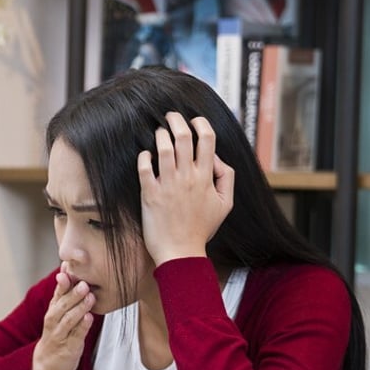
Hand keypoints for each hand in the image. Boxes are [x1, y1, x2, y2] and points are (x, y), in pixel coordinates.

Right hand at [32, 268, 93, 369]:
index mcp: (53, 310)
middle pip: (63, 305)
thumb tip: (68, 266)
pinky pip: (75, 336)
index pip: (57, 294)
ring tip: (90, 298)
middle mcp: (54, 321)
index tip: (68, 268)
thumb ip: (64, 292)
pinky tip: (89, 318)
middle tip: (84, 284)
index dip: (63, 282)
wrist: (47, 363)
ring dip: (80, 308)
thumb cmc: (57, 333)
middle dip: (73, 294)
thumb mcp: (58, 313)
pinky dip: (82, 327)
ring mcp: (60, 335)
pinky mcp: (69, 348)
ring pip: (69, 320)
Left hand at [137, 112, 234, 265]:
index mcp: (206, 178)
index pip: (207, 139)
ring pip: (163, 148)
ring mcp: (168, 185)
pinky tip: (145, 154)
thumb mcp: (225, 204)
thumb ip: (226, 178)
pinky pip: (144, 167)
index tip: (195, 120)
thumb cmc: (201, 229)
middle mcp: (187, 178)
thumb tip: (216, 158)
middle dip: (177, 120)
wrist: (181, 252)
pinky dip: (144, 156)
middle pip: (184, 137)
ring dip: (160, 135)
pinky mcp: (149, 194)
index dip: (201, 123)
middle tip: (171, 116)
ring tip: (158, 132)